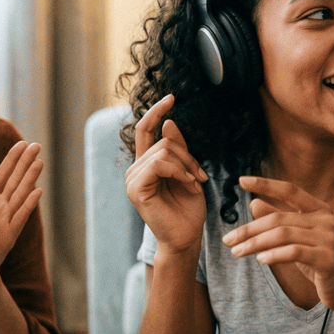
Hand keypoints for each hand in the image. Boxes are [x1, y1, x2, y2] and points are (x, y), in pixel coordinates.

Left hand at [0, 141, 44, 286]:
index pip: (3, 173)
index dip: (13, 158)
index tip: (23, 142)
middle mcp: (1, 206)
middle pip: (16, 180)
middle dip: (26, 163)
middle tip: (37, 145)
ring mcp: (7, 219)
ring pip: (21, 195)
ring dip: (30, 179)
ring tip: (40, 162)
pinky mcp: (8, 235)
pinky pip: (19, 218)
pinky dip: (28, 205)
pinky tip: (38, 192)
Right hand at [125, 95, 207, 254]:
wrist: (187, 237)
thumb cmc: (188, 208)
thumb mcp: (188, 172)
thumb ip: (178, 150)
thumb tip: (168, 122)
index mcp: (146, 164)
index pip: (145, 130)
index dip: (156, 111)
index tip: (172, 97)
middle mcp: (135, 170)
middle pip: (163, 141)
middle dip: (188, 155)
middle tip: (200, 176)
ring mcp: (133, 179)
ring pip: (163, 151)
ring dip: (186, 165)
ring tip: (195, 183)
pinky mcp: (136, 189)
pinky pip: (159, 164)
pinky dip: (179, 171)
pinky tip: (188, 184)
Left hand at [222, 177, 333, 312]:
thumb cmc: (320, 262)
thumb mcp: (298, 239)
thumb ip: (279, 220)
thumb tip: (254, 202)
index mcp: (320, 210)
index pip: (290, 190)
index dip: (266, 184)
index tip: (242, 180)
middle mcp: (326, 220)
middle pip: (279, 218)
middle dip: (250, 229)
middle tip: (227, 240)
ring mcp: (329, 239)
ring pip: (283, 235)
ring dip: (255, 244)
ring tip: (237, 252)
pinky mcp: (328, 260)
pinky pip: (295, 252)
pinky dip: (274, 254)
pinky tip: (260, 259)